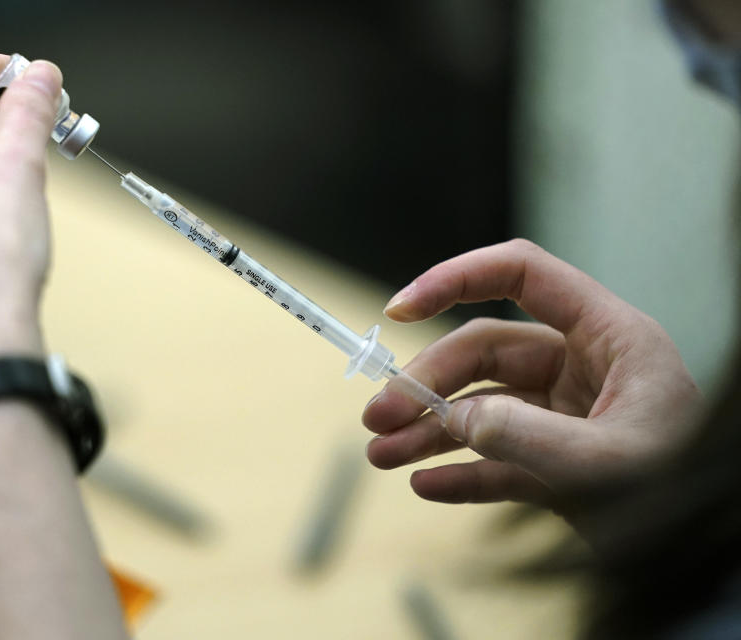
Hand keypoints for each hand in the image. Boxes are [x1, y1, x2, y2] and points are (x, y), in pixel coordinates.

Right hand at [363, 239, 702, 507]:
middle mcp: (583, 369)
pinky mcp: (557, 465)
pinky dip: (460, 472)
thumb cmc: (681, 495)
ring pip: (482, 408)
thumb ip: (524, 437)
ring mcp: (567, 418)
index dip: (457, 278)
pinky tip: (426, 486)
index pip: (523, 275)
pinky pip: (497, 460)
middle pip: (485, 353)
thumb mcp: (605, 464)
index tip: (401, 307)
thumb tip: (453, 419)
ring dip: (430, 431)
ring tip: (382, 455)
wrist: (703, 562)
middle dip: (427, 383)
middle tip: (378, 416)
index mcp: (609, 339)